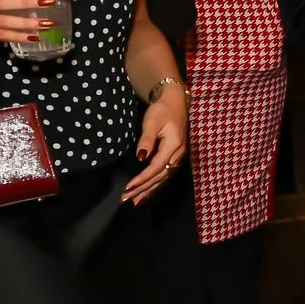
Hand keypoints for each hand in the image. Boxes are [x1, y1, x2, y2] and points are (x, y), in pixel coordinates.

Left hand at [125, 87, 187, 205]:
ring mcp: (178, 157)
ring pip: (164, 178)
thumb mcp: (152, 122)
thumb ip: (147, 140)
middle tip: (126, 199)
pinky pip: (166, 175)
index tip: (128, 187)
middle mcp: (178, 155)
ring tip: (135, 201)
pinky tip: (148, 191)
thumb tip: (141, 157)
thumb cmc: (163, 110)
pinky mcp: (175, 157)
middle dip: (143, 189)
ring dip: (149, 190)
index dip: (142, 179)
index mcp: (173, 146)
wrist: (176, 102)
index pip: (156, 167)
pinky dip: (156, 185)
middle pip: (160, 177)